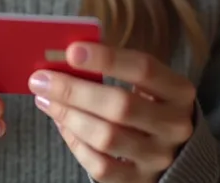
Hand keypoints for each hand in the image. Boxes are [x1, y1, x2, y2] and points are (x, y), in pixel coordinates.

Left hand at [28, 43, 195, 182]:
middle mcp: (174, 126)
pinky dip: (75, 143)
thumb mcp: (146, 80)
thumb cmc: (150, 100)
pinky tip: (62, 123)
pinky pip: (100, 167)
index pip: (143, 69)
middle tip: (41, 79)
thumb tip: (66, 54)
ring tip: (45, 98)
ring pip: (106, 138)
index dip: (106, 58)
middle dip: (74, 90)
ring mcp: (158, 158)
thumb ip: (115, 65)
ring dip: (68, 115)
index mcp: (178, 91)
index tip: (71, 50)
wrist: (176, 148)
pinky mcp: (140, 181)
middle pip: (120, 106)